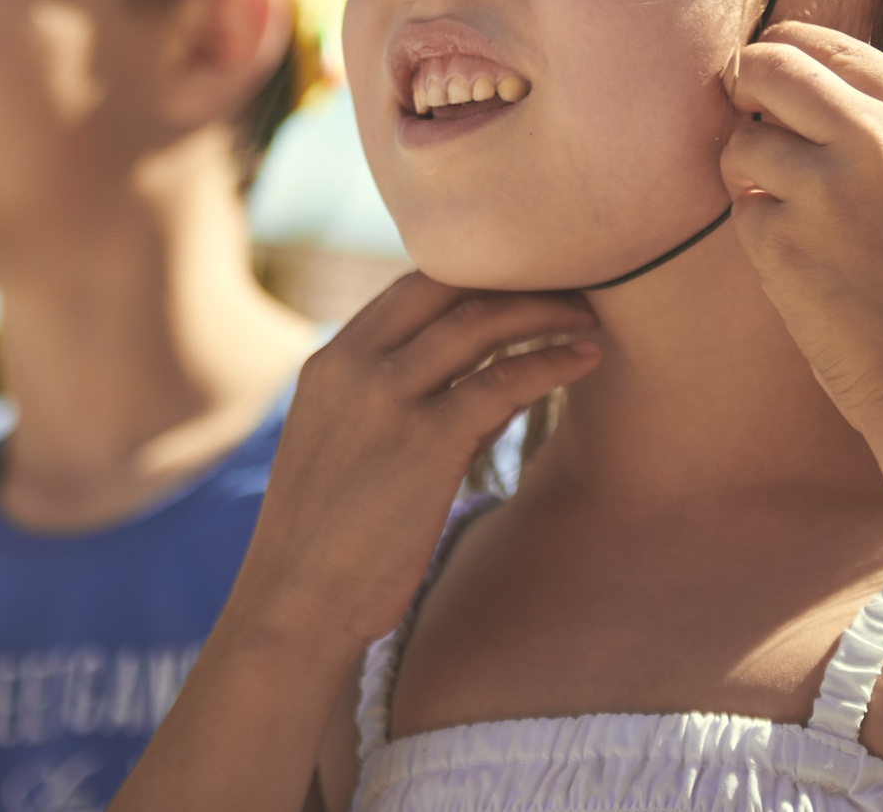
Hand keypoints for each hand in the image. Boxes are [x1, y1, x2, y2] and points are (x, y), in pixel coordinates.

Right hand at [224, 273, 599, 651]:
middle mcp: (354, 366)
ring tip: (588, 316)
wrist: (295, 607)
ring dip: (543, 311)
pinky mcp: (427, 441)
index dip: (474, 275)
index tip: (523, 280)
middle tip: (568, 284)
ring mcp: (388, 399)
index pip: (410, 288)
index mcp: (330, 364)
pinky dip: (552, 362)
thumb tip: (495, 387)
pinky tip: (585, 360)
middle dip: (513, 278)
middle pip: (447, 287)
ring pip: (480, 322)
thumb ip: (406, 408)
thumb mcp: (345, 451)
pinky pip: (505, 380)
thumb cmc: (329, 544)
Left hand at [721, 23, 882, 435]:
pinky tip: (802, 264)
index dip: (786, 56)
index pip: (827, 44)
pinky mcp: (782, 241)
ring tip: (787, 212)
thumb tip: (795, 75)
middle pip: (769, 65)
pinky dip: (757, 232)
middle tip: (745, 118)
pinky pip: (740, 210)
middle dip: (744, 86)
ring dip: (746, 171)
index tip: (772, 83)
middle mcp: (878, 138)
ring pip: (741, 140)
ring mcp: (827, 189)